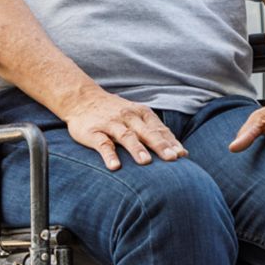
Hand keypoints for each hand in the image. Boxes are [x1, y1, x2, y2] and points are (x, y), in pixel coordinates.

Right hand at [64, 90, 187, 170]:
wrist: (81, 98)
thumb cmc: (114, 112)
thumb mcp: (136, 115)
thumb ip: (156, 132)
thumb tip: (183, 153)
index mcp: (140, 113)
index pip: (159, 129)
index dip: (170, 142)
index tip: (182, 155)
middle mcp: (127, 117)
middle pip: (146, 132)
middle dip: (160, 145)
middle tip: (172, 158)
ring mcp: (110, 124)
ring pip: (126, 136)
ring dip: (136, 148)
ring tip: (145, 161)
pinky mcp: (93, 132)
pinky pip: (102, 144)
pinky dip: (108, 155)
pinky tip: (114, 166)